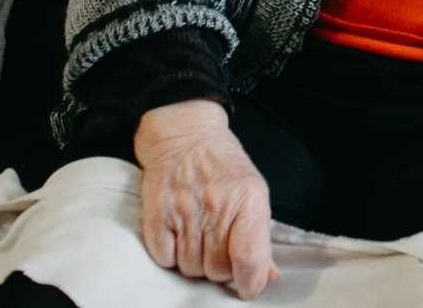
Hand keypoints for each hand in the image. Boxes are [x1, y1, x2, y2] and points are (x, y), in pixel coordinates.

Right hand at [133, 99, 277, 297]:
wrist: (184, 134)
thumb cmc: (223, 166)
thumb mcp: (253, 192)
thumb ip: (260, 236)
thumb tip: (266, 276)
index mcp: (247, 200)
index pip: (250, 258)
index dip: (251, 282)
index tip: (248, 287)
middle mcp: (215, 206)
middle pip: (217, 270)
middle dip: (220, 267)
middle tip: (219, 246)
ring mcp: (183, 211)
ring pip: (190, 269)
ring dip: (196, 262)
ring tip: (199, 237)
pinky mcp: (156, 214)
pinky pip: (164, 259)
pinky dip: (171, 255)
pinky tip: (179, 236)